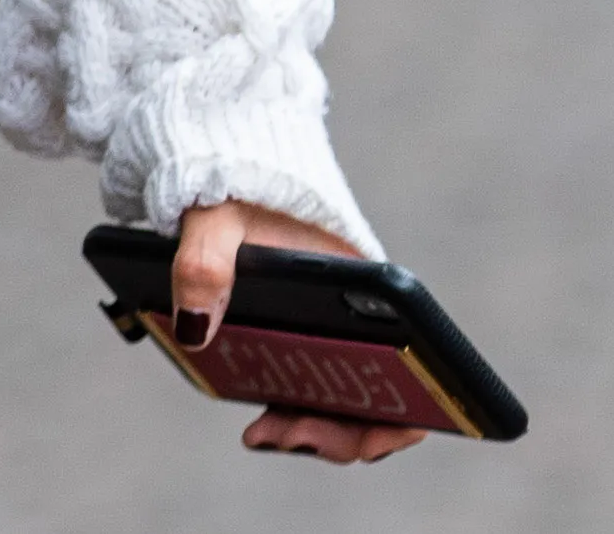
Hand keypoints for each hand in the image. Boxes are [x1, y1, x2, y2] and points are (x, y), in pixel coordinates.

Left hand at [171, 202, 427, 465]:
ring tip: (260, 436)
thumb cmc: (239, 190)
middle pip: (380, 400)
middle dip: (338, 435)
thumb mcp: (217, 217)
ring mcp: (337, 337)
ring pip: (348, 409)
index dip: (406, 411)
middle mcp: (364, 317)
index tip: (367, 436)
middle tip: (279, 436)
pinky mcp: (307, 347)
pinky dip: (294, 421)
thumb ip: (203, 262)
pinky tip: (257, 428)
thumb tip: (196, 329)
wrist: (233, 176)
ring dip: (312, 434)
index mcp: (366, 283)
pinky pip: (317, 399)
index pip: (418, 360)